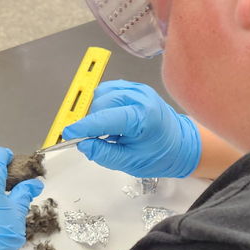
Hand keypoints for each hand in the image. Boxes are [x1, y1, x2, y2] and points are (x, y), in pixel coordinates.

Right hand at [61, 80, 200, 177]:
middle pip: (101, 103)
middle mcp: (140, 97)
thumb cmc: (160, 154)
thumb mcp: (130, 162)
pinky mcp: (134, 88)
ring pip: (102, 95)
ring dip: (99, 113)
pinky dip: (105, 106)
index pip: (105, 117)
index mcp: (142, 116)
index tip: (69, 133)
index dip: (83, 126)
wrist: (181, 144)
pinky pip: (109, 91)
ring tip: (112, 131)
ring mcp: (138, 89)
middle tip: (100, 140)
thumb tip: (84, 145)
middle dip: (94, 122)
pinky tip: (114, 120)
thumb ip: (105, 154)